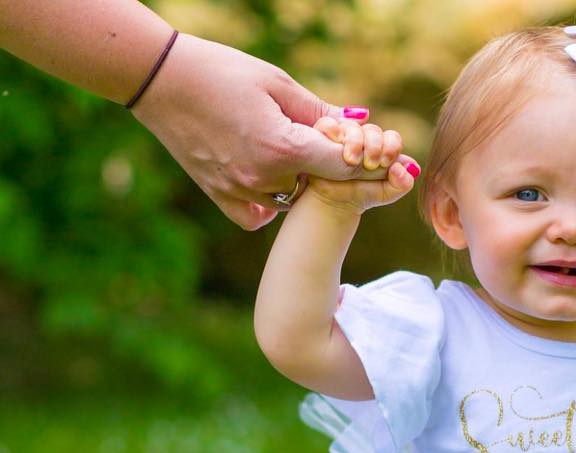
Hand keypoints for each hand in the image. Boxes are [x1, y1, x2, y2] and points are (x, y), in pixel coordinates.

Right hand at [132, 33, 391, 228]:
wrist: (158, 80)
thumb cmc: (220, 71)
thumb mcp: (277, 83)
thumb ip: (320, 112)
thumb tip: (357, 128)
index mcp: (284, 148)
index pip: (344, 167)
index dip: (363, 162)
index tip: (372, 156)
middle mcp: (264, 178)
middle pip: (318, 186)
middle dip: (328, 169)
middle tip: (324, 147)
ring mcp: (241, 192)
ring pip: (291, 200)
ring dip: (297, 183)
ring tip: (284, 150)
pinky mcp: (221, 197)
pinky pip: (259, 215)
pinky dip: (268, 203)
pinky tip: (265, 177)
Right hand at [303, 118, 420, 214]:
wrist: (334, 203)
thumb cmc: (362, 195)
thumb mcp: (386, 193)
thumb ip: (402, 183)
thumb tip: (411, 167)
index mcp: (382, 148)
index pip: (392, 138)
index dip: (391, 147)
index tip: (386, 163)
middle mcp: (364, 138)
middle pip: (373, 130)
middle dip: (374, 146)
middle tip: (370, 165)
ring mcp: (344, 135)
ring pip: (352, 126)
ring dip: (355, 142)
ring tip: (352, 161)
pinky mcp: (324, 135)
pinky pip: (327, 123)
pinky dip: (333, 129)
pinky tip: (337, 142)